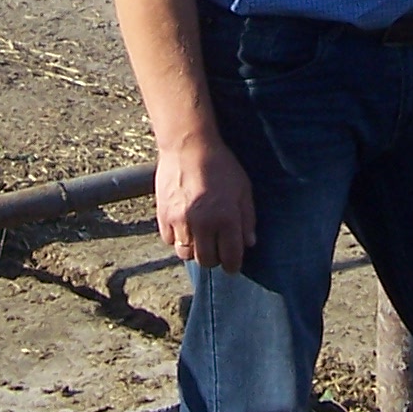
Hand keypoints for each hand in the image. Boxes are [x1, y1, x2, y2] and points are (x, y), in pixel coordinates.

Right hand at [155, 136, 254, 270]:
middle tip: (216, 251)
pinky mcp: (163, 215)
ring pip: (185, 254)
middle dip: (214, 259)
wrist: (188, 146)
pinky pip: (169, 240)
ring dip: (194, 250)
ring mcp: (181, 220)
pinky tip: (184, 228)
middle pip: (207, 260)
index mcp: (226, 218)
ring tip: (199, 240)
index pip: (230, 257)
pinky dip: (177, 238)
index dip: (233, 265)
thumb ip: (247, 218)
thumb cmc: (220, 164)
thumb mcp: (243, 188)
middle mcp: (203, 223)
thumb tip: (249, 243)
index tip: (232, 265)